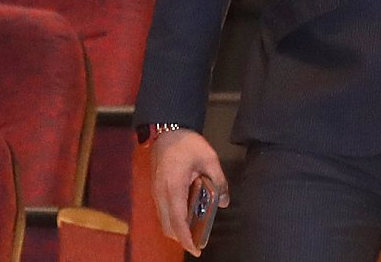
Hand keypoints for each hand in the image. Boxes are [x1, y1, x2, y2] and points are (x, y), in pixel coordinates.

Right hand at [151, 129, 229, 257]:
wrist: (167, 130)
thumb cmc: (188, 144)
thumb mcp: (209, 159)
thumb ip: (218, 181)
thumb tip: (225, 202)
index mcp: (173, 188)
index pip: (177, 220)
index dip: (185, 238)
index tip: (195, 249)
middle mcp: (161, 194)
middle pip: (167, 225)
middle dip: (181, 238)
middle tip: (197, 243)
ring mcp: (156, 192)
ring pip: (163, 220)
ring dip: (176, 229)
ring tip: (194, 232)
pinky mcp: (156, 189)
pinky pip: (163, 211)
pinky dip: (173, 219)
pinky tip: (187, 216)